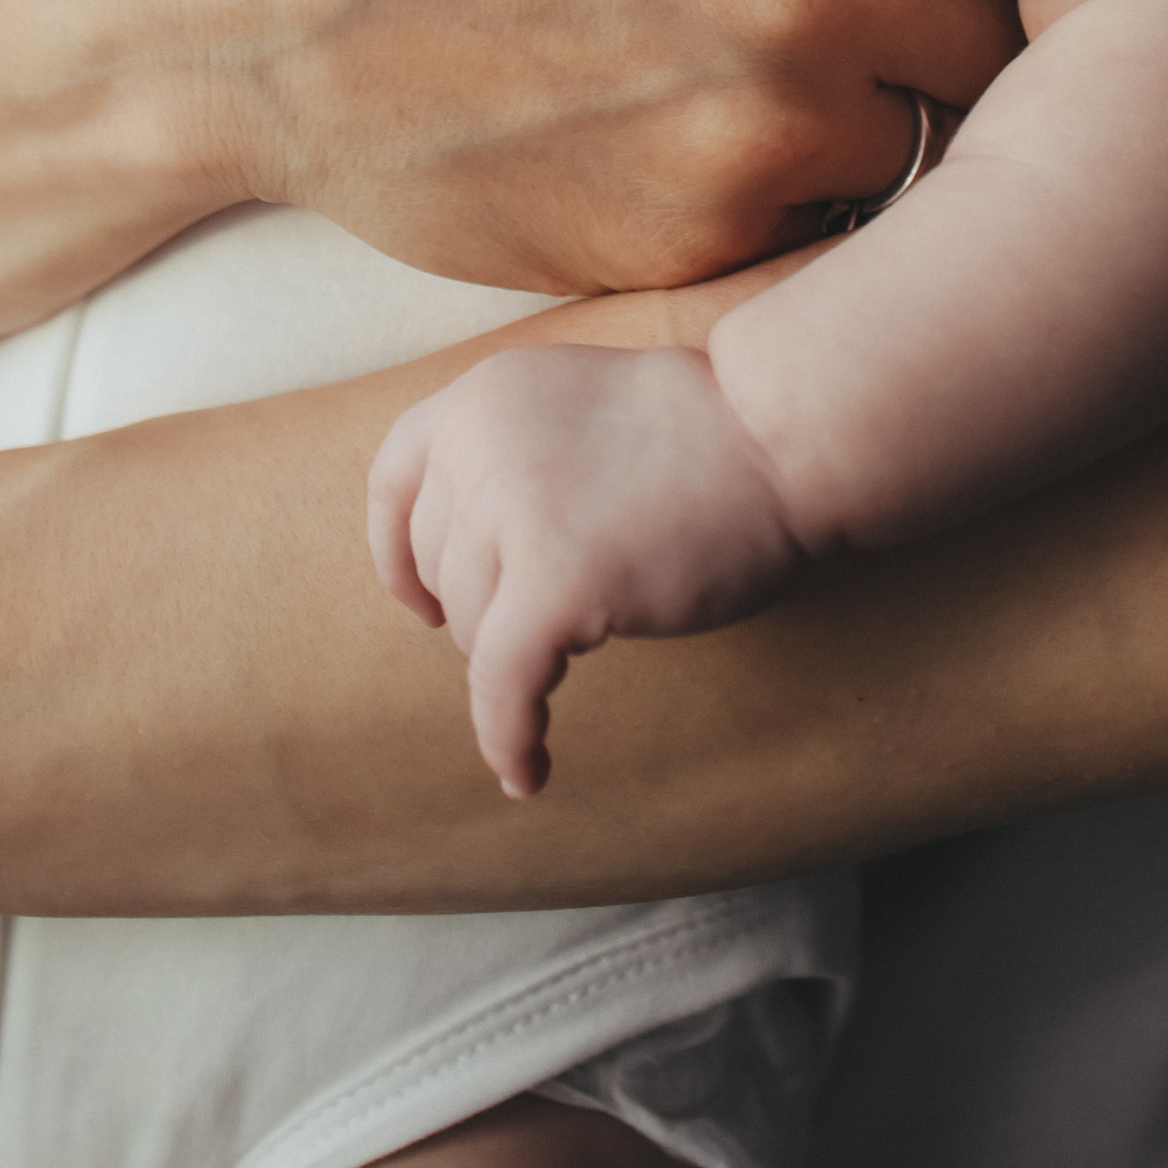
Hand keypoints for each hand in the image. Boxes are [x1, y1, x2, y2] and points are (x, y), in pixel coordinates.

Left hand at [369, 345, 804, 796]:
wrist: (774, 432)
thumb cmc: (697, 427)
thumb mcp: (570, 402)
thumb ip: (510, 453)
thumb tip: (464, 558)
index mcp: (479, 394)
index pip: (393, 482)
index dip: (398, 553)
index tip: (422, 601)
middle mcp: (478, 443)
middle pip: (438, 564)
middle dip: (483, 608)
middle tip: (550, 623)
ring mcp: (512, 510)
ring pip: (470, 627)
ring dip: (514, 658)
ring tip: (580, 647)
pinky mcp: (554, 581)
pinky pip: (504, 687)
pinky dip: (508, 737)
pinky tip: (527, 773)